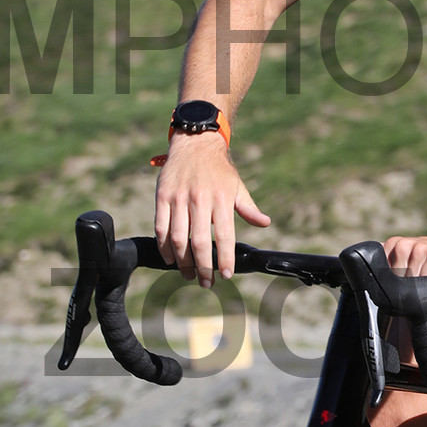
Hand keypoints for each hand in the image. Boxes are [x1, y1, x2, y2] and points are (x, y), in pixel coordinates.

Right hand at [154, 140, 270, 285]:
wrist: (195, 143)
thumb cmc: (218, 169)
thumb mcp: (237, 186)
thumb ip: (248, 208)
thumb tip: (265, 223)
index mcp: (221, 199)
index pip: (224, 236)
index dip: (225, 259)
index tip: (227, 275)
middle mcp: (199, 199)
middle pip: (199, 242)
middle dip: (203, 267)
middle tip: (206, 283)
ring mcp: (179, 198)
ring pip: (178, 238)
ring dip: (183, 262)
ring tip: (189, 275)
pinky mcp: (162, 197)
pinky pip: (161, 227)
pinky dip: (164, 247)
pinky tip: (170, 258)